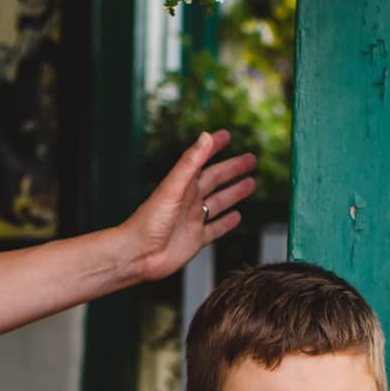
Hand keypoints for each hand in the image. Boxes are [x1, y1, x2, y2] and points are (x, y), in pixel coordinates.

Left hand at [119, 130, 258, 281]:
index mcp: (182, 185)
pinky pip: (215, 229)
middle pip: (216, 180)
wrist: (138, 255)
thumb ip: (190, 163)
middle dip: (233, 169)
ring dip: (234, 192)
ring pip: (219, 202)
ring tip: (251, 183)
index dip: (213, 146)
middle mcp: (188, 200)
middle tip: (251, 159)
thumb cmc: (148, 222)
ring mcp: (193, 220)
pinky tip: (237, 216)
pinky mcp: (195, 239)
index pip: (201, 159)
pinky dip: (227, 222)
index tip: (226, 135)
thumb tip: (206, 136)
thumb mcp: (172, 188)